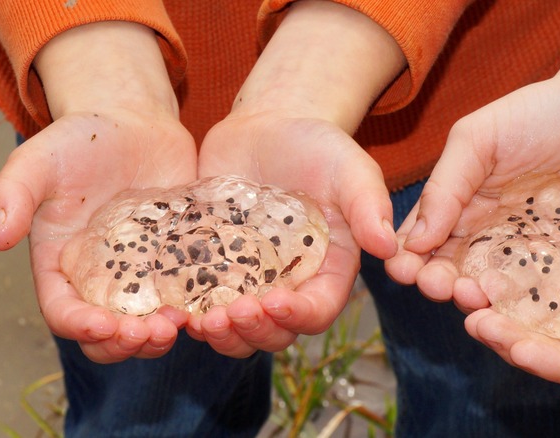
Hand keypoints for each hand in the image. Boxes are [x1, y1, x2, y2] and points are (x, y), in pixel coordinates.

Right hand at [0, 22, 196, 362]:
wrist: (135, 124)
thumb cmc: (82, 141)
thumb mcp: (41, 160)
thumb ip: (13, 193)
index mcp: (61, 266)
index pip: (64, 313)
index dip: (81, 328)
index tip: (104, 327)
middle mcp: (101, 279)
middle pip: (108, 335)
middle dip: (128, 344)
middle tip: (155, 331)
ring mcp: (143, 274)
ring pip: (149, 325)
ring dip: (163, 335)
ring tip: (183, 322)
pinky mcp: (178, 262)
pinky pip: (188, 296)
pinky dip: (198, 309)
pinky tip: (214, 304)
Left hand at [189, 0, 404, 356]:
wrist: (267, 127)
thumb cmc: (318, 146)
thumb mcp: (349, 168)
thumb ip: (369, 204)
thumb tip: (389, 246)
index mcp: (328, 270)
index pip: (319, 309)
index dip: (299, 317)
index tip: (275, 303)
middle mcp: (289, 285)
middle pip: (275, 333)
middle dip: (253, 333)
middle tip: (228, 315)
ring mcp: (249, 282)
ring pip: (236, 330)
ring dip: (220, 335)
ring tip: (199, 321)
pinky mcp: (213, 269)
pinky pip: (200, 303)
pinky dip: (186, 313)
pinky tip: (170, 306)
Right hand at [385, 43, 559, 302]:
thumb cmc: (541, 113)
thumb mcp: (480, 137)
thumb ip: (446, 184)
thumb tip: (413, 240)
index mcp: (458, 206)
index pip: (421, 241)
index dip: (407, 259)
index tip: (402, 268)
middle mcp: (486, 237)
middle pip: (452, 272)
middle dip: (438, 284)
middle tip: (437, 286)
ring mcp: (526, 255)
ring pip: (491, 290)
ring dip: (475, 299)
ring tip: (472, 296)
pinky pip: (540, 296)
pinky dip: (524, 309)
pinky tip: (515, 310)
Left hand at [465, 146, 559, 389]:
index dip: (553, 364)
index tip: (515, 348)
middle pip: (554, 345)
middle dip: (513, 340)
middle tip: (475, 322)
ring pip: (538, 313)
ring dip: (503, 311)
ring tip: (467, 295)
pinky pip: (537, 274)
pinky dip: (511, 276)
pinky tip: (483, 265)